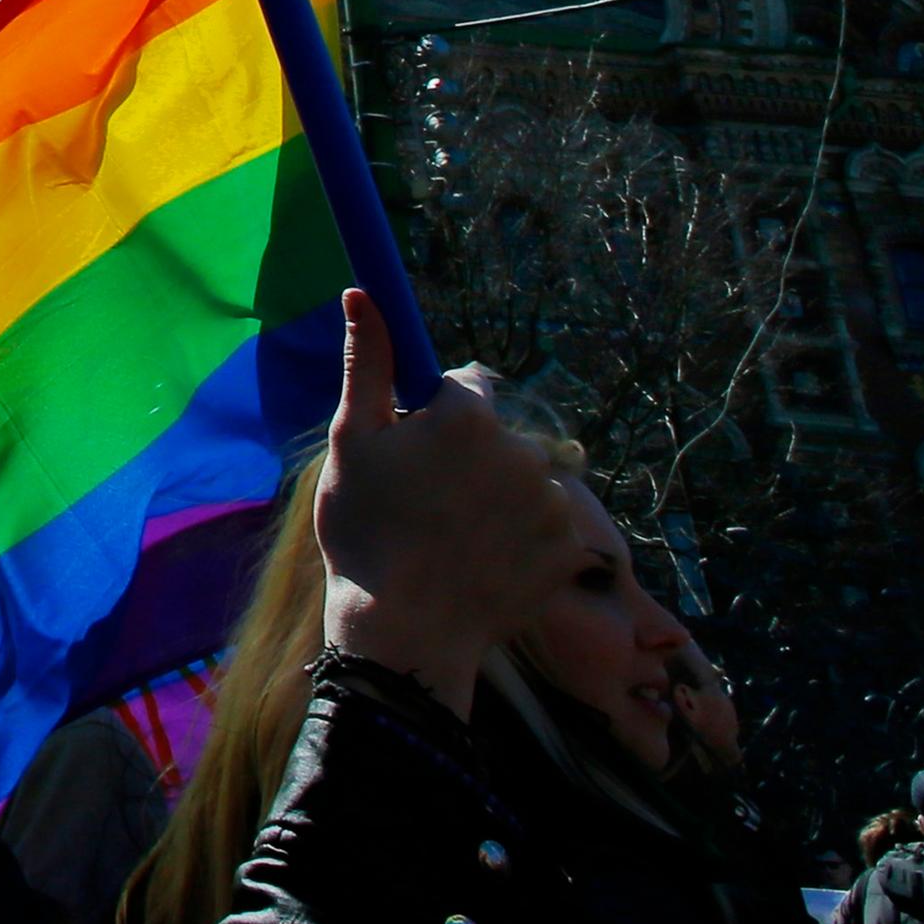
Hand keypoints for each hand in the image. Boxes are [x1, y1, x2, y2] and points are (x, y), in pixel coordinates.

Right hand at [312, 289, 572, 718]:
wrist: (404, 632)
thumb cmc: (365, 532)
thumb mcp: (352, 442)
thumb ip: (367, 363)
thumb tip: (360, 291)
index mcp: (469, 416)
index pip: (465, 384)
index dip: (435, 414)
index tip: (414, 450)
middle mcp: (523, 450)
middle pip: (497, 435)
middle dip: (468, 458)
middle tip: (426, 505)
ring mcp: (553, 503)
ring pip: (523, 480)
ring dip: (498, 498)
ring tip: (453, 540)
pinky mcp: (571, 549)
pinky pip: (548, 527)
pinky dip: (523, 540)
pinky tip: (484, 563)